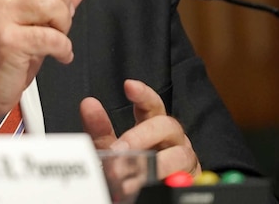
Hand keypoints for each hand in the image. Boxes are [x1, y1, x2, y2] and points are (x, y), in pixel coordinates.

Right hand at [0, 0, 87, 124]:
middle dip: (63, 0)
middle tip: (61, 23)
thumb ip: (53, 3)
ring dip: (65, 25)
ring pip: (52, 3)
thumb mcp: (31, 25)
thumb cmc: (5, 56)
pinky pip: (52, 35)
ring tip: (59, 41)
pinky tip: (60, 57)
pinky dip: (63, 49)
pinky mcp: (7, 39)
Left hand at [81, 80, 200, 181]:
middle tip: (120, 149)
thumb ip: (101, 130)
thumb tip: (88, 105)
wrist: (148, 193)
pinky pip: (183, 179)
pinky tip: (149, 187)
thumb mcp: (114, 148)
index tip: (129, 86)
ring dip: (154, 165)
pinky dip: (166, 182)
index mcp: (154, 126)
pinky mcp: (191, 180)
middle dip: (142, 135)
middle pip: (166, 125)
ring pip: (179, 154)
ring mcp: (185, 159)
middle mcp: (173, 138)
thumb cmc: (134, 167)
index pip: (152, 104)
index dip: (143, 94)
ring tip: (131, 177)